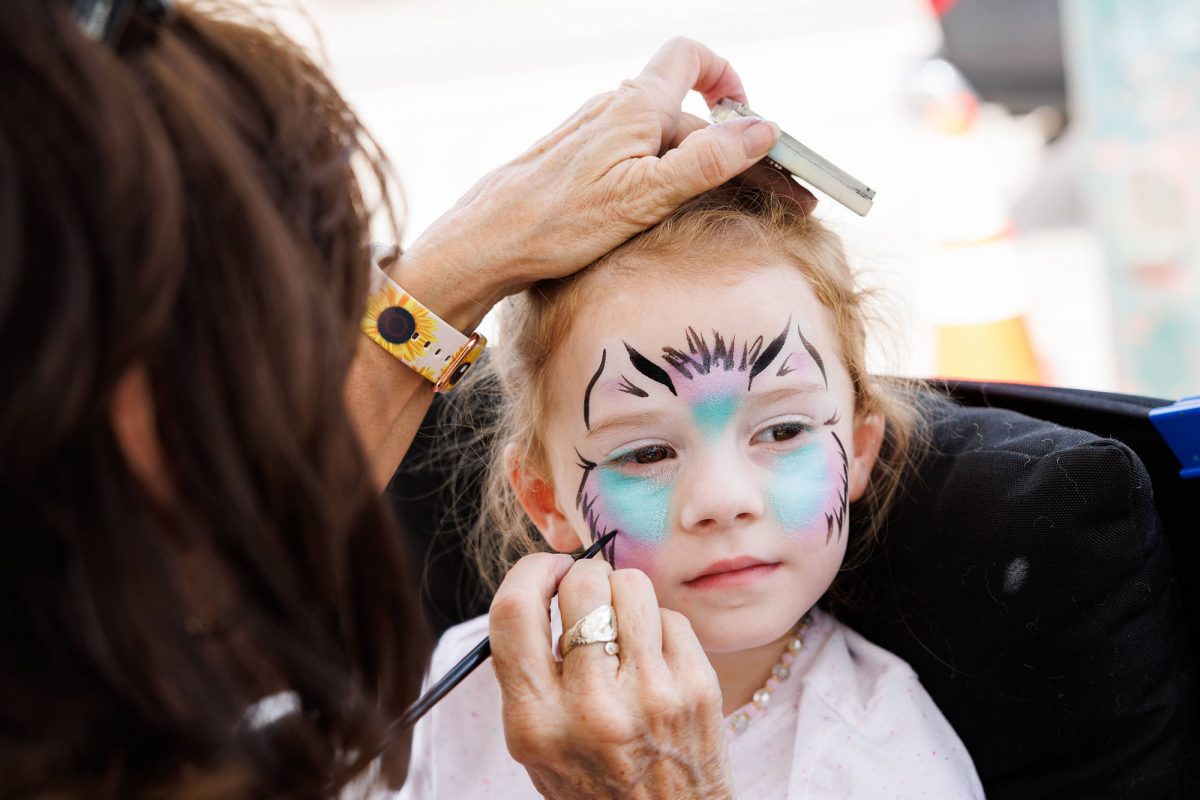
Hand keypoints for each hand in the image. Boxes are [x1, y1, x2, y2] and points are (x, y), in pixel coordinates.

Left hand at [395, 37, 792, 331]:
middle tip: (774, 201)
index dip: (726, 76)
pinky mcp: (578, 159)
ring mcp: (594, 133)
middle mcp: (613, 109)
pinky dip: (664, 178)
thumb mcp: (647, 196)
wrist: (488, 241)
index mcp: (636, 108)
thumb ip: (708, 160)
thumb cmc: (561, 222)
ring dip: (699, 169)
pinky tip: (669, 214)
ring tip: (730, 212)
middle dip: (730, 153)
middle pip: (686, 115)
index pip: (690, 58)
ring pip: (661, 140)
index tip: (747, 117)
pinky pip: (635, 156)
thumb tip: (763, 129)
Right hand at [489, 554, 733, 799]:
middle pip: (581, 584)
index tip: (545, 570)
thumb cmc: (595, 782)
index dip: (530, 572)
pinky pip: (670, 614)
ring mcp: (652, 695)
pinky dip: (657, 626)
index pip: (515, 610)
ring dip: (621, 593)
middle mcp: (592, 707)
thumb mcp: (535, 742)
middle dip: (582, 577)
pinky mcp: (697, 687)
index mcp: (536, 721)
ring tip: (621, 625)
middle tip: (588, 597)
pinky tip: (652, 658)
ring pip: (631, 585)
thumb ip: (527, 671)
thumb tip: (543, 582)